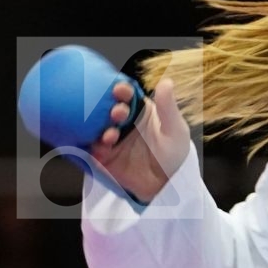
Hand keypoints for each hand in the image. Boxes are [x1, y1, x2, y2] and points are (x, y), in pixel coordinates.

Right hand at [86, 77, 190, 202]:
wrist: (167, 185)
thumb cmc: (174, 154)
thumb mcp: (175, 129)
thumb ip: (168, 107)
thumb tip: (166, 82)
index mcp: (139, 110)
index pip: (127, 95)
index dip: (122, 90)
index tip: (120, 89)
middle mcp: (123, 122)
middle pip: (108, 109)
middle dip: (109, 108)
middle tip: (118, 113)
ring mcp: (112, 139)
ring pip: (98, 127)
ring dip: (101, 128)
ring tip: (111, 135)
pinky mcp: (103, 157)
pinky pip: (92, 149)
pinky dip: (94, 146)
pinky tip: (103, 147)